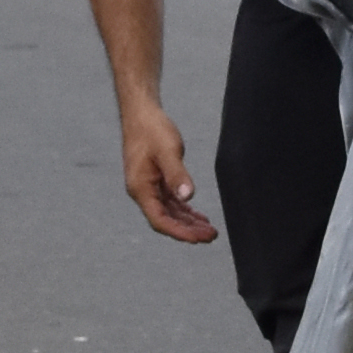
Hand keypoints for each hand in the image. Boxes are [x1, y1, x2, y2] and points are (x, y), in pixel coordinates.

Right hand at [117, 93, 212, 245]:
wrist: (141, 113)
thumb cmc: (151, 129)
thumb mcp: (167, 150)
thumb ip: (177, 174)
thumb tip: (188, 196)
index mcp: (140, 188)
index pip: (160, 220)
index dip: (179, 232)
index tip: (198, 239)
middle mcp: (143, 192)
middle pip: (166, 220)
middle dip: (188, 230)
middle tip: (211, 236)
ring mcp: (149, 187)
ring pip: (170, 213)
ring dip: (189, 222)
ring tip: (209, 230)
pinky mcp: (156, 181)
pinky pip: (171, 202)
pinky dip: (185, 210)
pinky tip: (199, 216)